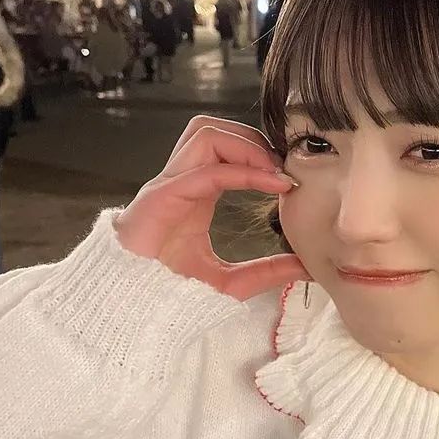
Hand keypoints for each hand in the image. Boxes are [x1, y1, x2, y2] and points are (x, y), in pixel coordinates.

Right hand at [114, 116, 308, 300]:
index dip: (260, 154)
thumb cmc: (170, 294)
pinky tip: (270, 184)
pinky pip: (206, 169)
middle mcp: (180, 182)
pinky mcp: (161, 198)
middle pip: (212, 128)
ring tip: (275, 173)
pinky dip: (242, 171)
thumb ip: (267, 272)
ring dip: (247, 146)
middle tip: (283, 169)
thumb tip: (306, 267)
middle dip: (252, 139)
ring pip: (205, 134)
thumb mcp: (231, 283)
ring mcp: (168, 186)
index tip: (293, 180)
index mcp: (193, 194)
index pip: (224, 149)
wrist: (132, 309)